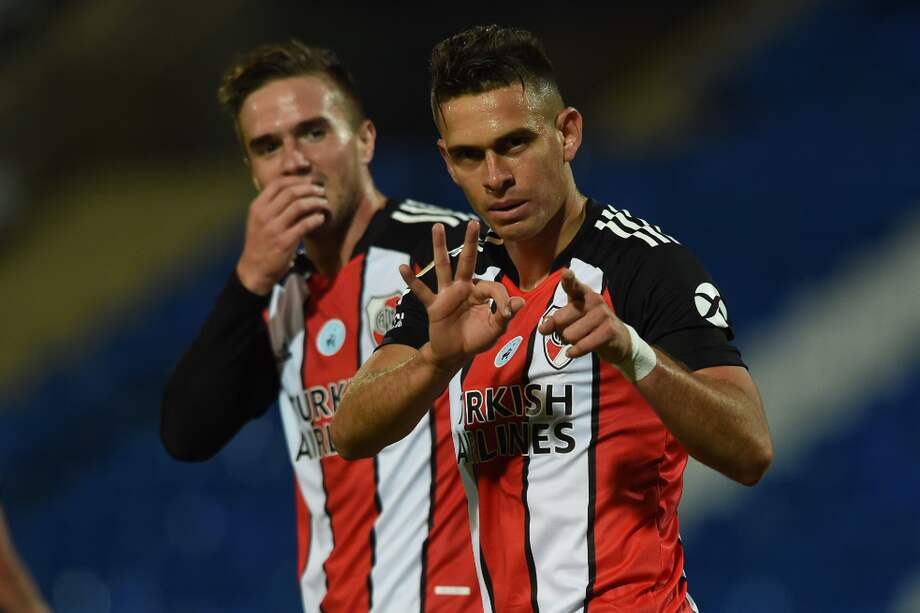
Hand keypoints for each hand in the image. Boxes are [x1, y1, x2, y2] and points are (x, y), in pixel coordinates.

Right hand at [236, 176, 329, 294]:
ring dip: (315, 202)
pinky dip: (316, 219)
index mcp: (257, 206)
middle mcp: (264, 215)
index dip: (297, 179)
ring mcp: (274, 228)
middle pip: (291, 192)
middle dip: (309, 188)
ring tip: (324, 203)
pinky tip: (321, 219)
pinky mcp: (285, 242)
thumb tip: (296, 190)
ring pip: (299, 206)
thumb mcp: (259, 220)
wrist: (254, 270)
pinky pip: (305, 225)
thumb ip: (272, 206)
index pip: (278, 183)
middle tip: (321, 191)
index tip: (309, 181)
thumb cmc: (260, 243)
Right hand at [399, 220, 524, 371]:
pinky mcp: (434, 306)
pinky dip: (412, 280)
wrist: (454, 354)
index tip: (506, 313)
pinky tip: (403, 267)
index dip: (502, 299)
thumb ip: (505, 315)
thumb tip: (520, 301)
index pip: (492, 287)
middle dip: (470, 242)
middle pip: (467, 261)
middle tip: (473, 222)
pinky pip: (422, 292)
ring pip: (443, 267)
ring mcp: (447, 295)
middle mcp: (463, 288)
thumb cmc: (475, 339)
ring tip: (437, 227)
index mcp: (480, 293)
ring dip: (439, 247)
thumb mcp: (495, 330)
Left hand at [537, 268, 630, 363]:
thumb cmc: (589, 327)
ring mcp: (603, 314)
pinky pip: (582, 345)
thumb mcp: (570, 321)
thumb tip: (543, 328)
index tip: (566, 273)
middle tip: (571, 333)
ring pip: (569, 335)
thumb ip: (554, 321)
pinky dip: (575, 352)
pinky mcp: (609, 331)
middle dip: (560, 331)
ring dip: (570, 343)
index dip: (568, 280)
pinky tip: (574, 352)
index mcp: (582, 294)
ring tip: (581, 339)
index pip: (573, 286)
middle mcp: (593, 300)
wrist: (618, 341)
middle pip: (560, 319)